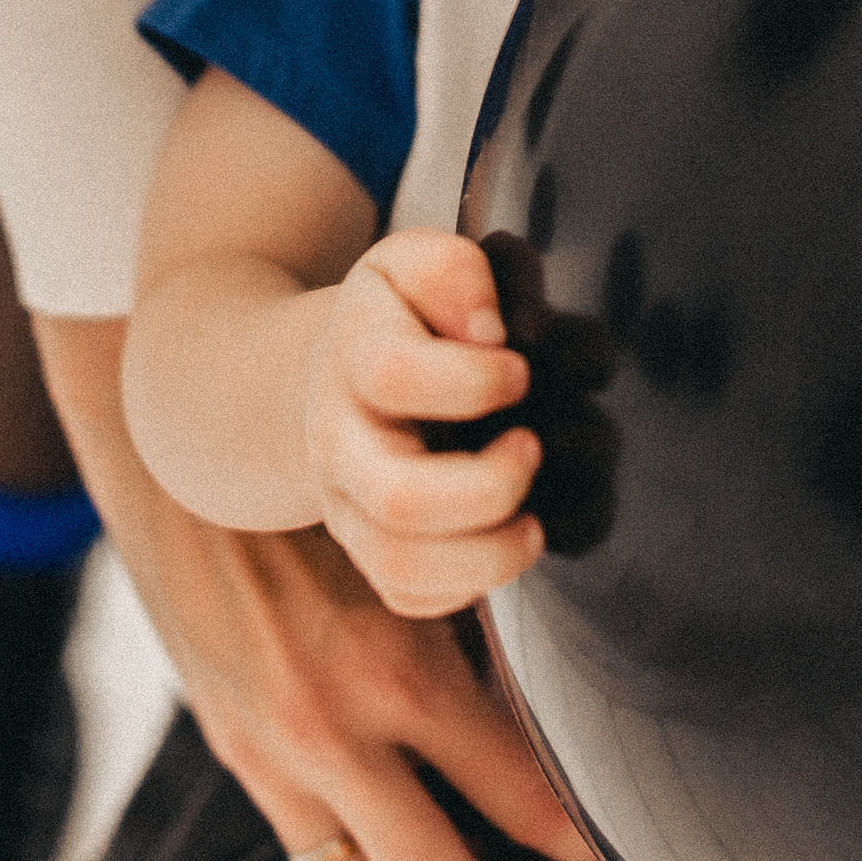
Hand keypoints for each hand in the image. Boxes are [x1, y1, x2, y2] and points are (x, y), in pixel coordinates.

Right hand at [37, 312, 598, 860]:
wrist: (194, 469)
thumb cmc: (345, 501)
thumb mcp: (432, 563)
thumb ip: (497, 653)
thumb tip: (581, 734)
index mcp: (406, 675)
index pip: (532, 810)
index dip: (595, 850)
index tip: (625, 845)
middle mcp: (340, 739)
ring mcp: (284, 769)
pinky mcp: (247, 772)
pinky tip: (427, 857)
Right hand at [304, 231, 543, 618]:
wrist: (327, 379)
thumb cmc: (397, 316)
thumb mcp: (413, 263)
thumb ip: (455, 272)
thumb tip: (491, 330)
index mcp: (352, 356)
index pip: (395, 376)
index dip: (473, 380)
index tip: (520, 367)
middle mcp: (341, 442)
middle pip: (399, 499)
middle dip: (490, 487)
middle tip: (532, 448)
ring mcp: (349, 508)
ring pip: (402, 568)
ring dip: (489, 557)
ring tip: (534, 522)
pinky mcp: (369, 554)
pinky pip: (412, 597)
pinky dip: (471, 584)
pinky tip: (504, 536)